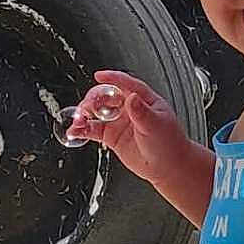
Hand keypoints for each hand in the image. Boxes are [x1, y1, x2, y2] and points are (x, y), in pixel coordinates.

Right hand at [67, 70, 190, 183]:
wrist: (168, 167)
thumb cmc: (169, 143)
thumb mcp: (156, 125)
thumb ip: (141, 112)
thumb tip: (131, 97)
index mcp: (143, 100)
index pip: (126, 84)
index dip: (112, 78)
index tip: (99, 76)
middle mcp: (129, 108)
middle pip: (105, 97)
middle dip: (92, 100)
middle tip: (85, 108)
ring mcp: (119, 122)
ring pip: (96, 113)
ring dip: (84, 115)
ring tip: (77, 121)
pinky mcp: (112, 137)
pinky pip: (93, 130)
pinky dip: (82, 130)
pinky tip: (75, 132)